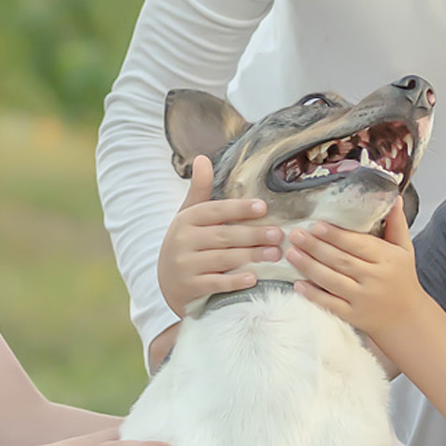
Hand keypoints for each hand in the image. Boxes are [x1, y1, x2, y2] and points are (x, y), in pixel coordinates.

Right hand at [155, 157, 280, 319]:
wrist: (166, 283)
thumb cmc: (187, 243)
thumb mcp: (188, 216)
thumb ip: (199, 190)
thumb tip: (202, 158)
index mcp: (186, 219)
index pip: (215, 210)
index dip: (239, 208)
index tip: (264, 207)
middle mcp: (183, 241)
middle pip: (223, 235)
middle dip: (253, 234)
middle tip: (278, 234)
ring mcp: (185, 265)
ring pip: (223, 258)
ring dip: (251, 256)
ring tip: (274, 253)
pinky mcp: (190, 287)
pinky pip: (216, 283)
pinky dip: (235, 281)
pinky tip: (254, 278)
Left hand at [284, 201, 426, 351]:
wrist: (408, 318)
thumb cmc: (403, 278)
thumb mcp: (404, 250)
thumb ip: (396, 224)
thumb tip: (394, 197)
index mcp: (387, 259)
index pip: (358, 244)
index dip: (336, 235)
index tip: (316, 225)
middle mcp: (375, 278)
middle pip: (341, 261)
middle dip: (315, 247)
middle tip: (295, 235)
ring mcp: (363, 299)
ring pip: (332, 281)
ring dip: (309, 266)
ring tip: (290, 253)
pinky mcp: (353, 316)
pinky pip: (330, 304)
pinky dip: (313, 295)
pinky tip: (297, 284)